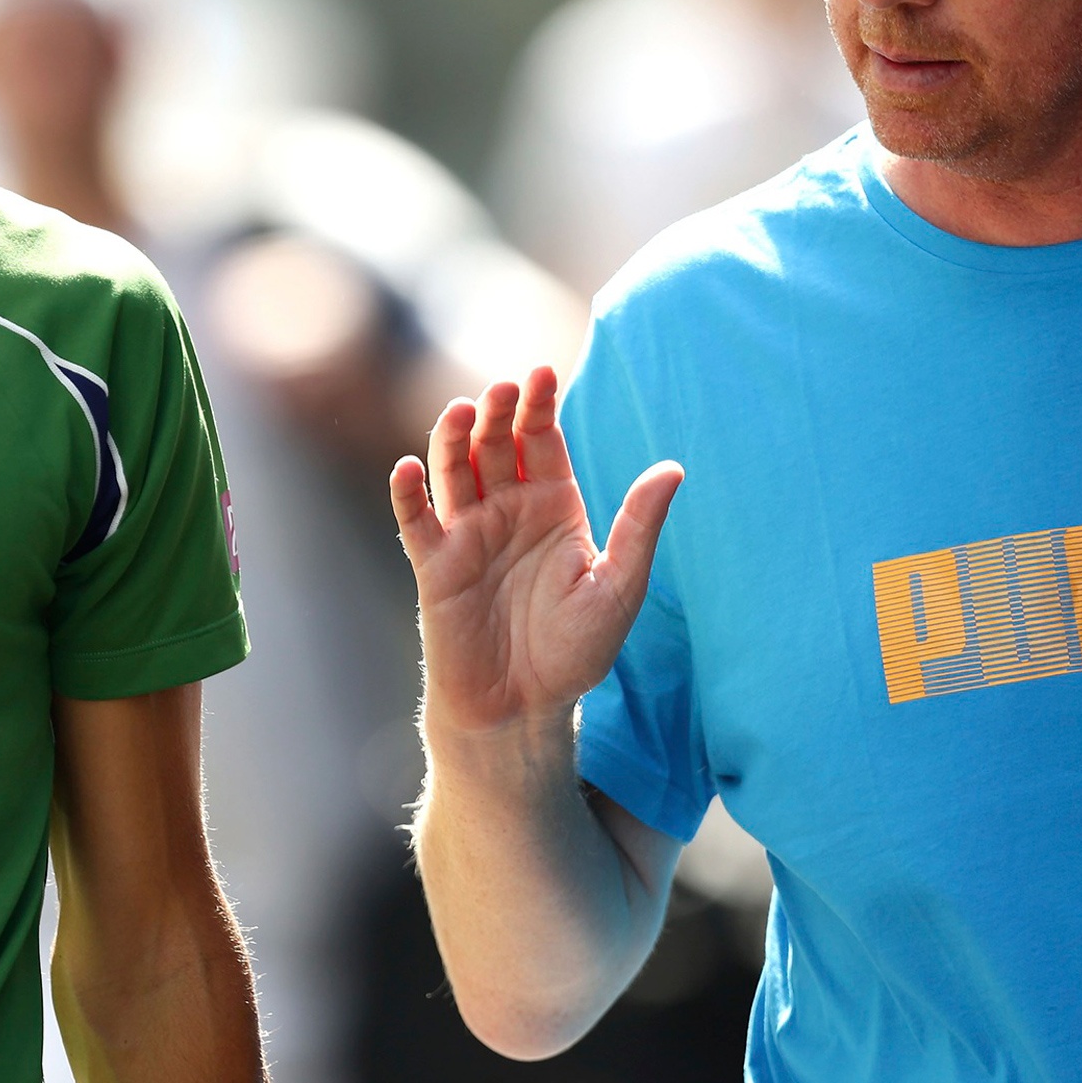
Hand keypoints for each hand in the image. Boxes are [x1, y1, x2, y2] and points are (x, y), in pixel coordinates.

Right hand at [389, 367, 683, 740]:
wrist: (523, 710)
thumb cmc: (574, 652)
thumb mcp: (619, 587)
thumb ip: (639, 527)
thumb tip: (673, 468)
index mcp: (554, 506)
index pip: (542, 439)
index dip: (539, 405)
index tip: (543, 372)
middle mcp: (508, 510)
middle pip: (495, 444)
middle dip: (498, 413)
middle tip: (503, 389)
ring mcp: (468, 535)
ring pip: (453, 470)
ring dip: (453, 439)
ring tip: (463, 412)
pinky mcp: (434, 566)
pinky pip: (416, 521)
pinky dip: (408, 493)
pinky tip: (410, 469)